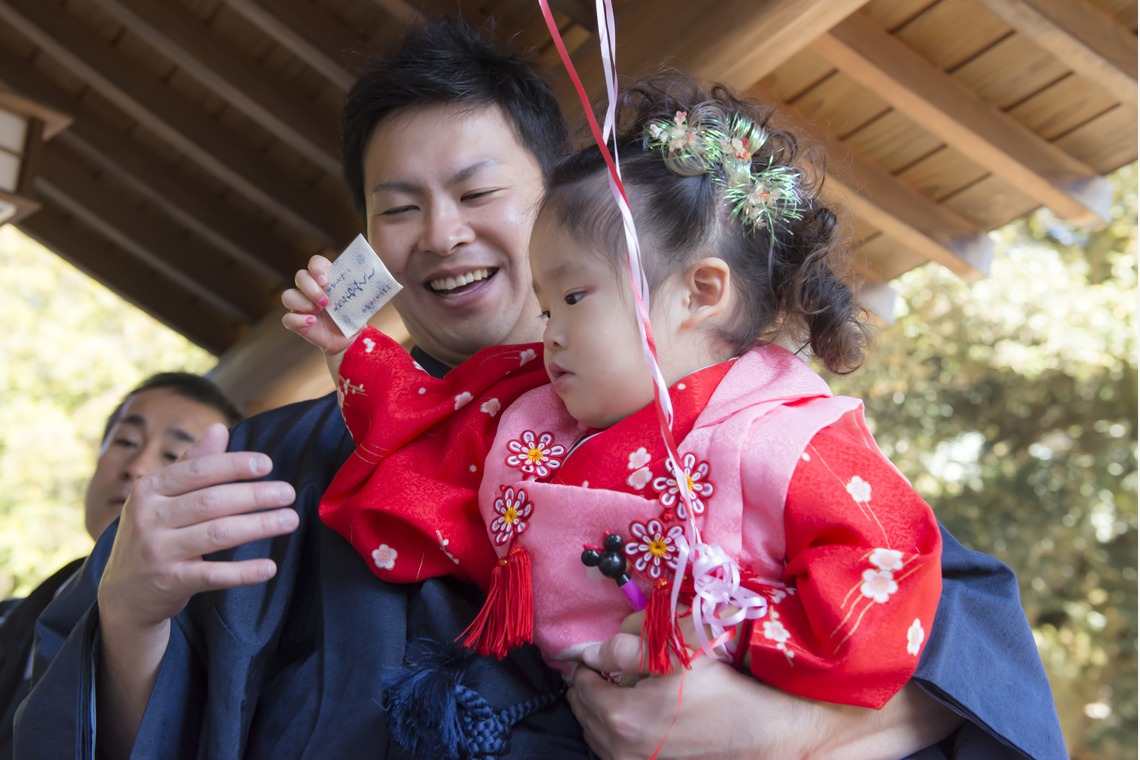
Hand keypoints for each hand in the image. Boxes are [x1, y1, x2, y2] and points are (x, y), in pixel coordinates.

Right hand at [97, 423, 297, 632]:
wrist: (123, 594)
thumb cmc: (154, 534)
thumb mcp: (162, 497)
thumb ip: (193, 464)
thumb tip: (219, 428)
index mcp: (149, 489)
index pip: (199, 471)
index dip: (235, 465)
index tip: (267, 465)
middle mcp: (149, 517)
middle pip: (212, 501)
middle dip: (255, 495)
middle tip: (288, 493)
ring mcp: (157, 551)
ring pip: (217, 534)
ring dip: (259, 526)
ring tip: (290, 520)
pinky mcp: (169, 582)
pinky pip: (213, 575)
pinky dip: (243, 572)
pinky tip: (269, 567)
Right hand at [281, 254, 355, 356]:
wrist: (350, 340)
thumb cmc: (354, 316)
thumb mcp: (362, 302)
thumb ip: (364, 290)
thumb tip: (377, 280)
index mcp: (326, 279)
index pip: (315, 263)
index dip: (317, 267)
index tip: (325, 280)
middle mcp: (310, 289)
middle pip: (300, 276)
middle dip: (311, 288)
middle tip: (326, 302)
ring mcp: (301, 305)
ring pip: (288, 295)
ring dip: (302, 302)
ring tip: (319, 311)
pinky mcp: (297, 322)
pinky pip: (287, 318)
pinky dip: (298, 319)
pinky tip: (312, 322)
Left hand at [568, 632, 789, 758]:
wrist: (755, 730)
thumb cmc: (717, 689)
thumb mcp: (674, 656)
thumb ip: (625, 650)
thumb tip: (590, 651)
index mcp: (622, 716)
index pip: (583, 687)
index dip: (582, 667)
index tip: (586, 656)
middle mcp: (621, 748)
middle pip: (584, 714)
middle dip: (584, 690)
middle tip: (591, 670)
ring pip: (595, 738)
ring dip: (593, 714)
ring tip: (602, 692)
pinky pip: (611, 754)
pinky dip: (607, 735)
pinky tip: (621, 720)